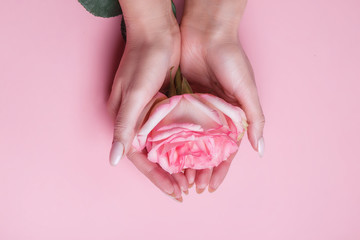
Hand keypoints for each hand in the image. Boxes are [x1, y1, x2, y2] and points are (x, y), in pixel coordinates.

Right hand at [107, 0, 187, 200]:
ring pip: (163, 145)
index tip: (174, 193)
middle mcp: (135, 119)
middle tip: (185, 190)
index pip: (139, 158)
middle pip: (151, 155)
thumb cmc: (143, 60)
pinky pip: (172, 130)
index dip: (156, 177)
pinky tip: (195, 153)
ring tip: (192, 177)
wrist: (157, 32)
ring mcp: (149, 112)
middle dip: (167, 174)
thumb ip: (124, 126)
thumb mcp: (134, 94)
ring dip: (176, 161)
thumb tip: (114, 160)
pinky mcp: (163, 103)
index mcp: (124, 119)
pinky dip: (182, 144)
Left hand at [180, 0, 264, 192]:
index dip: (220, 170)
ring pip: (189, 142)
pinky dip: (171, 141)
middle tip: (192, 188)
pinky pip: (174, 124)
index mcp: (231, 116)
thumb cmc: (230, 59)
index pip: (226, 151)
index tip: (211, 187)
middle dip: (200, 170)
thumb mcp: (246, 89)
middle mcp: (213, 116)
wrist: (206, 32)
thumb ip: (254, 118)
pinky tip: (166, 156)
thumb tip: (260, 149)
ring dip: (185, 160)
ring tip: (179, 178)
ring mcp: (195, 109)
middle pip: (206, 151)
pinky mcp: (179, 100)